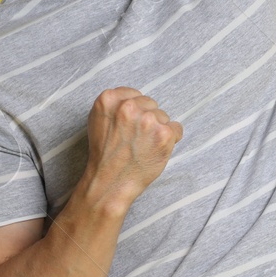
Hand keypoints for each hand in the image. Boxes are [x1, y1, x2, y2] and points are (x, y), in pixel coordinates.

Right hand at [82, 87, 183, 206]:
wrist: (111, 182)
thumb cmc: (106, 154)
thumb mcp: (99, 121)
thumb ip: (115, 105)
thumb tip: (135, 98)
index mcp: (108, 99)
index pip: (135, 94)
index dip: (135, 111)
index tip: (129, 125)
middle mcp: (128, 107)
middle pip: (151, 104)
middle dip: (147, 119)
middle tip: (135, 139)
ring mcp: (147, 120)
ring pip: (164, 116)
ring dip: (158, 130)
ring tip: (142, 146)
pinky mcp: (164, 133)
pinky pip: (177, 129)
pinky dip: (171, 140)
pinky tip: (155, 150)